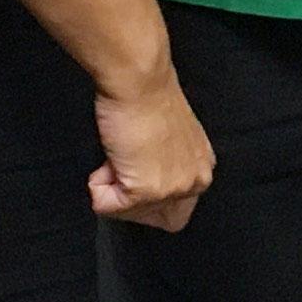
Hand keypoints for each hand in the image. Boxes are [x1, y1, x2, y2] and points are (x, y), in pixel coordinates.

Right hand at [88, 64, 213, 231]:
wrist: (140, 81)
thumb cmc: (148, 100)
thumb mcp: (172, 141)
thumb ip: (167, 168)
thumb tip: (142, 188)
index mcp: (202, 170)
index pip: (174, 212)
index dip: (147, 197)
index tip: (137, 168)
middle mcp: (195, 183)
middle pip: (153, 219)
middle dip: (130, 199)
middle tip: (125, 164)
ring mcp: (171, 189)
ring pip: (127, 214)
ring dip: (112, 186)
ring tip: (121, 151)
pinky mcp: (145, 191)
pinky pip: (105, 206)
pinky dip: (98, 185)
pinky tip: (113, 155)